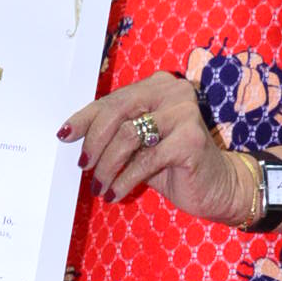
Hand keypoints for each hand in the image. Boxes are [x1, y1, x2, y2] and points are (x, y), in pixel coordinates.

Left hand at [62, 74, 261, 224]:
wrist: (217, 186)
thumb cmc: (173, 165)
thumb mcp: (138, 146)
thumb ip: (114, 134)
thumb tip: (73, 138)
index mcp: (157, 86)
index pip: (112, 99)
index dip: (85, 118)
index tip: (64, 136)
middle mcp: (172, 92)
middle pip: (117, 111)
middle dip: (94, 142)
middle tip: (84, 166)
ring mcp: (184, 113)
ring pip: (128, 136)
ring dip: (107, 166)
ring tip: (99, 186)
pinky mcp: (190, 140)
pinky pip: (145, 160)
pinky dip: (125, 179)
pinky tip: (115, 193)